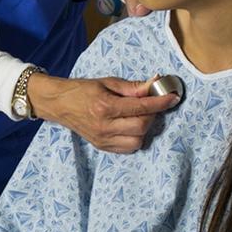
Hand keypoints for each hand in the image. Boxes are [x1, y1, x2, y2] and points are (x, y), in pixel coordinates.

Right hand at [27, 74, 178, 152]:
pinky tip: (130, 126)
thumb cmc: (82, 90)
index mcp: (105, 106)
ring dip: (144, 128)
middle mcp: (104, 126)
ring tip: (139, 116)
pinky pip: (128, 148)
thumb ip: (133, 87)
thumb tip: (155, 84)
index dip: (160, 102)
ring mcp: (103, 139)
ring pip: (137, 141)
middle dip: (152, 114)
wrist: (59, 104)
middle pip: (142, 126)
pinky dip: (134, 138)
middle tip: (151, 104)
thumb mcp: (107, 82)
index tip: (172, 97)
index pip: (141, 107)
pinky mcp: (102, 146)